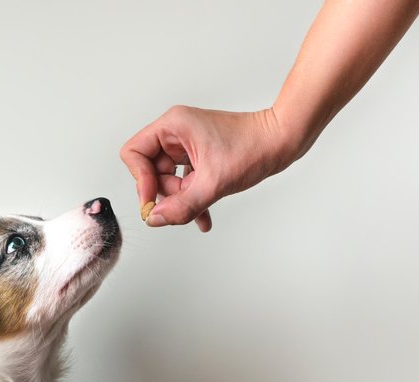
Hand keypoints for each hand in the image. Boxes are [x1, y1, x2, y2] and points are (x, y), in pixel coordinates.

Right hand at [120, 105, 302, 231]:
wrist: (283, 141)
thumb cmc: (254, 148)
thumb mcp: (214, 183)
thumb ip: (182, 205)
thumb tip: (155, 219)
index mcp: (173, 126)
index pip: (134, 153)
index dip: (140, 180)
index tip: (153, 202)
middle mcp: (176, 133)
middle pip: (150, 171)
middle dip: (167, 194)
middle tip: (186, 205)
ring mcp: (187, 145)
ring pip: (168, 180)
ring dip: (182, 200)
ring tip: (202, 210)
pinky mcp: (199, 156)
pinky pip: (185, 182)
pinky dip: (192, 198)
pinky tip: (204, 218)